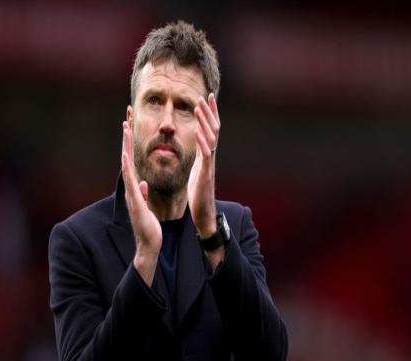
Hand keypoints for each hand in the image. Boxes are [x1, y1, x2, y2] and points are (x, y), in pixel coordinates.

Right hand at [121, 120, 160, 285]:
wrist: (149, 244)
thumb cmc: (148, 227)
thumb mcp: (145, 205)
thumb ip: (141, 193)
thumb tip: (141, 183)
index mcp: (135, 187)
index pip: (132, 161)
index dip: (131, 144)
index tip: (131, 127)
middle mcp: (131, 187)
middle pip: (127, 157)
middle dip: (127, 138)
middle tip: (126, 118)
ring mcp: (131, 193)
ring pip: (126, 165)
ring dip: (125, 147)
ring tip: (125, 129)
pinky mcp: (135, 201)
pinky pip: (130, 180)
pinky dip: (127, 167)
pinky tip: (125, 155)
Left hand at [188, 93, 220, 238]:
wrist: (203, 213)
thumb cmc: (198, 195)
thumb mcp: (196, 172)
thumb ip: (198, 159)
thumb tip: (197, 149)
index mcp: (206, 156)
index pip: (210, 131)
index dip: (209, 115)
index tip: (207, 98)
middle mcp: (210, 157)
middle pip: (213, 130)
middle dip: (209, 113)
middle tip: (204, 96)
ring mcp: (209, 164)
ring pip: (210, 138)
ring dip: (205, 121)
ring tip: (199, 107)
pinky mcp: (205, 173)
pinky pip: (206, 154)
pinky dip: (202, 141)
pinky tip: (198, 130)